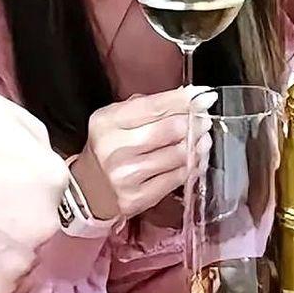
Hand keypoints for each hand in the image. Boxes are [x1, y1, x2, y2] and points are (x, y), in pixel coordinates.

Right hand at [0, 93, 66, 292]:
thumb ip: (28, 128)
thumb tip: (36, 148)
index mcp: (51, 176)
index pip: (48, 181)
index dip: (21, 179)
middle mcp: (48, 221)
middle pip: (38, 217)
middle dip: (15, 213)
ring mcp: (25, 259)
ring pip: (21, 252)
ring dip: (1, 244)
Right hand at [71, 88, 213, 220]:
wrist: (89, 190)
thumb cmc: (108, 147)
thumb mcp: (116, 119)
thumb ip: (148, 106)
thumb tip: (188, 97)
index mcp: (107, 123)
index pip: (154, 107)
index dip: (183, 100)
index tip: (204, 94)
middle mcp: (114, 149)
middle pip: (169, 130)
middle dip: (193, 121)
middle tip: (204, 118)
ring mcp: (127, 176)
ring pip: (177, 155)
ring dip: (197, 144)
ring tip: (203, 137)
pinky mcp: (139, 198)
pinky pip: (177, 178)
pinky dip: (192, 165)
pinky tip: (196, 157)